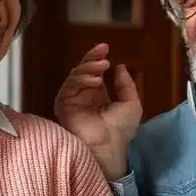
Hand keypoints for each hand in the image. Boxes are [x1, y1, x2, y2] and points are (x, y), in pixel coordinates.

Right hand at [54, 44, 140, 180]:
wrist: (109, 148)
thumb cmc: (121, 130)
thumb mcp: (131, 103)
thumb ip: (126, 84)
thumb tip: (120, 66)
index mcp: (97, 94)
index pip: (94, 71)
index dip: (98, 58)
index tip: (106, 48)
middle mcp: (83, 95)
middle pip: (82, 70)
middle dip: (91, 58)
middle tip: (102, 51)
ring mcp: (72, 100)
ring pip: (75, 75)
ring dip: (88, 67)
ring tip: (102, 67)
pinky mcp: (64, 105)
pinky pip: (69, 86)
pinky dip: (81, 79)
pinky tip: (95, 80)